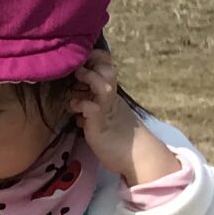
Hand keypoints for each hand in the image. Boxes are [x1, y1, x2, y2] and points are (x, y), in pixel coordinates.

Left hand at [70, 51, 178, 186]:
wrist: (138, 157)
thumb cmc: (119, 139)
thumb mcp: (104, 116)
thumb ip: (91, 106)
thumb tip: (75, 102)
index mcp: (112, 95)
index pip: (107, 67)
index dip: (96, 58)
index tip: (82, 58)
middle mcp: (112, 99)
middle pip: (107, 70)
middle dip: (92, 62)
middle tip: (77, 64)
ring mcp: (108, 110)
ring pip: (103, 85)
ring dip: (89, 78)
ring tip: (77, 79)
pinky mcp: (102, 124)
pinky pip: (92, 108)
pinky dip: (82, 105)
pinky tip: (75, 109)